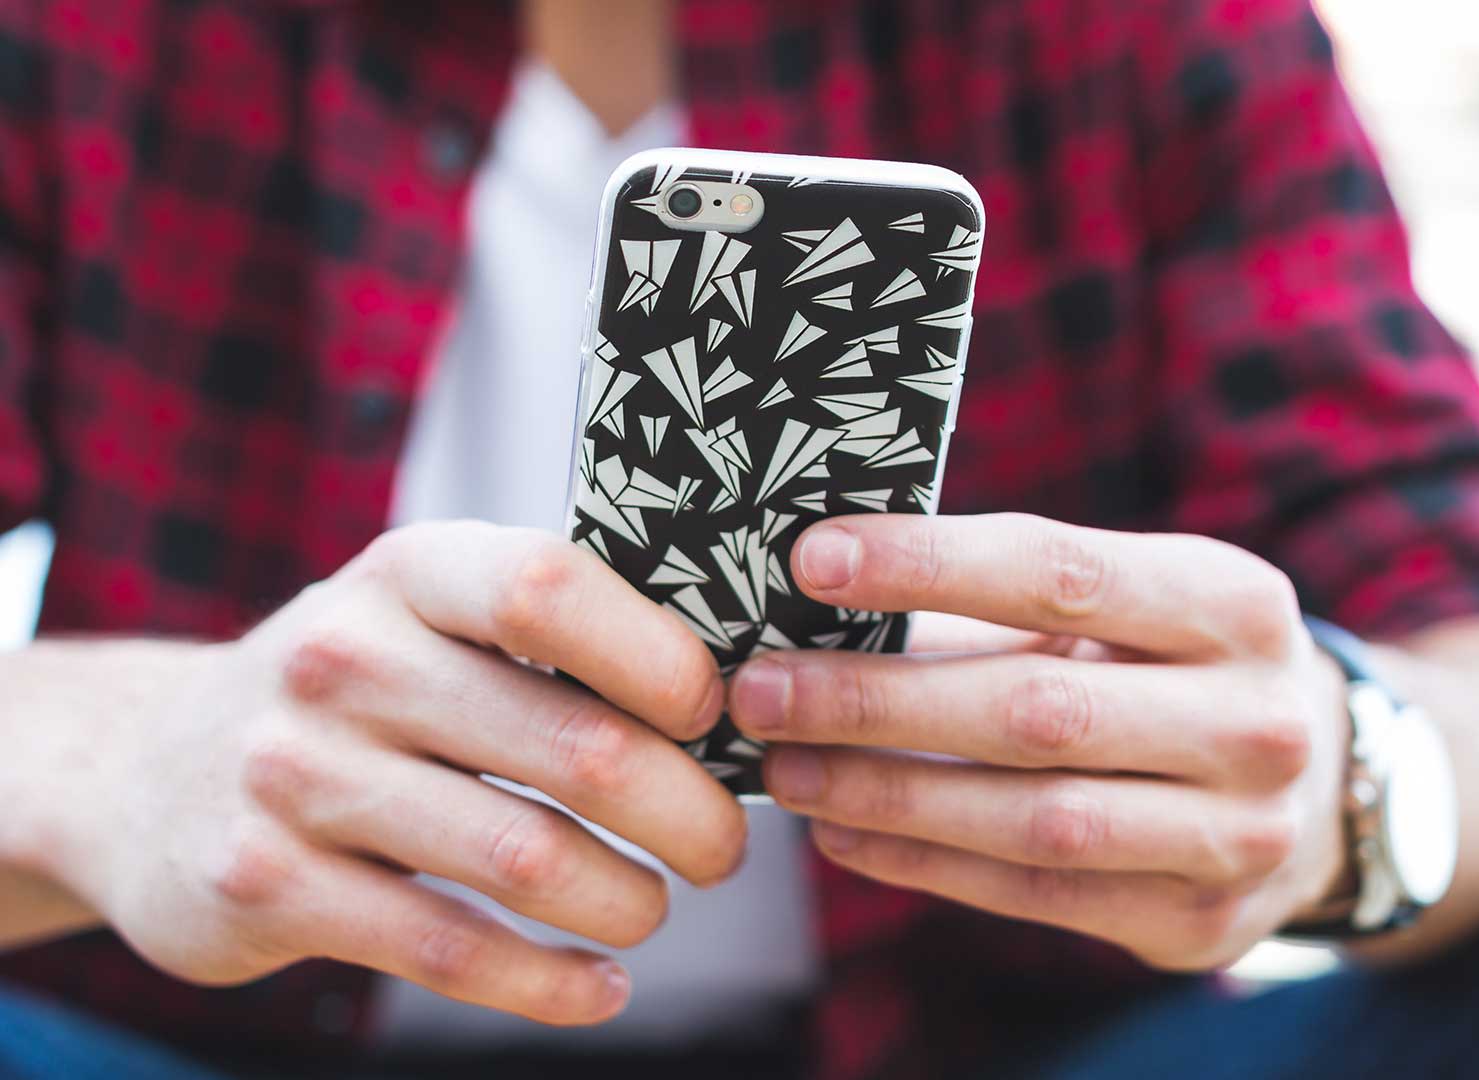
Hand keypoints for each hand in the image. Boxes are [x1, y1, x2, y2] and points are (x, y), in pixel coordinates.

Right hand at [39, 522, 744, 1023]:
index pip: (549, 587)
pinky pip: (447, 949)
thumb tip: (736, 691)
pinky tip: (597, 985)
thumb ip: (546, 638)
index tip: (712, 716)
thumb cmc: (354, 692)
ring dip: (625, 900)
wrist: (143, 772)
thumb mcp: (424, 622)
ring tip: (652, 909)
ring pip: (524, 859)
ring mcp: (295, 775)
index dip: (657, 658)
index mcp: (407, 573)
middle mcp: (343, 659)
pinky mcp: (266, 886)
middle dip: (685, 813)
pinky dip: (548, 982)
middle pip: (573, 745)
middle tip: (722, 848)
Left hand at [729, 513, 1350, 970]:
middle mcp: (1255, 721)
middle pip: (1035, 709)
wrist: (1322, 788)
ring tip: (786, 767)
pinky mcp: (1199, 920)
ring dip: (887, 795)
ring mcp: (1238, 833)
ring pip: (1033, 818)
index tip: (814, 560)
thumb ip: (1010, 596)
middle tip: (760, 687)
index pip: (1062, 572)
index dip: (930, 564)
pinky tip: (843, 834)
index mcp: (1235, 604)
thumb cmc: (1181, 666)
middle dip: (877, 699)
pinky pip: (1037, 895)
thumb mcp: (1136, 604)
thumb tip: (827, 590)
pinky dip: (926, 864)